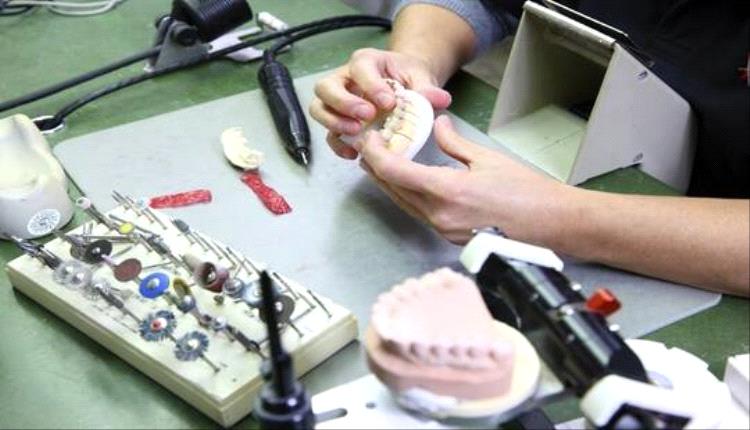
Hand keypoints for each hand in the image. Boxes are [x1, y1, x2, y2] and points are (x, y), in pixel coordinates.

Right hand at [309, 48, 451, 159]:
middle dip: (344, 103)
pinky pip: (328, 133)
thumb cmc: (408, 77)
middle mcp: (344, 78)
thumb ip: (427, 88)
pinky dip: (337, 144)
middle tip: (366, 117)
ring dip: (334, 122)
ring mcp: (336, 101)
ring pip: (319, 108)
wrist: (404, 85)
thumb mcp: (421, 77)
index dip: (371, 85)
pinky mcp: (337, 121)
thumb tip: (440, 99)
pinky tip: (354, 153)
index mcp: (365, 62)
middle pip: (326, 86)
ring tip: (357, 134)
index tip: (388, 103)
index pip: (359, 68)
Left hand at [356, 115, 576, 244]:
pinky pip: (419, 213)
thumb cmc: (527, 192)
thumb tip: (439, 126)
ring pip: (404, 203)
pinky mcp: (450, 237)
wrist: (553, 224)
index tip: (369, 138)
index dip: (375, 153)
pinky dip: (408, 195)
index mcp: (447, 192)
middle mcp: (439, 215)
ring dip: (389, 182)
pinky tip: (407, 182)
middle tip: (369, 146)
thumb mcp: (487, 159)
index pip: (394, 172)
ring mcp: (443, 230)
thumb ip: (454, 144)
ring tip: (380, 161)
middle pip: (393, 189)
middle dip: (376, 167)